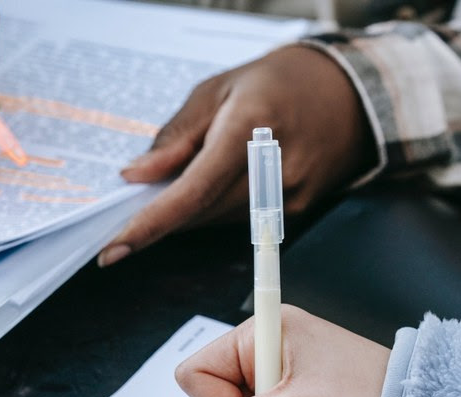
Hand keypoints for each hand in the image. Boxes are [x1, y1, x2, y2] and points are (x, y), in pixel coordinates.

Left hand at [98, 45, 374, 266]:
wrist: (346, 96)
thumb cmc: (276, 84)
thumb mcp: (217, 90)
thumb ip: (176, 137)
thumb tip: (137, 175)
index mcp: (249, 130)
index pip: (191, 192)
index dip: (150, 224)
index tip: (114, 248)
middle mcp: (272, 171)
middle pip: (199, 213)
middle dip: (160, 216)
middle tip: (132, 209)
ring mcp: (288, 197)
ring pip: (215, 221)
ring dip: (187, 212)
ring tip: (181, 183)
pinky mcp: (294, 212)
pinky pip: (237, 222)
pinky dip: (213, 210)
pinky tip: (215, 185)